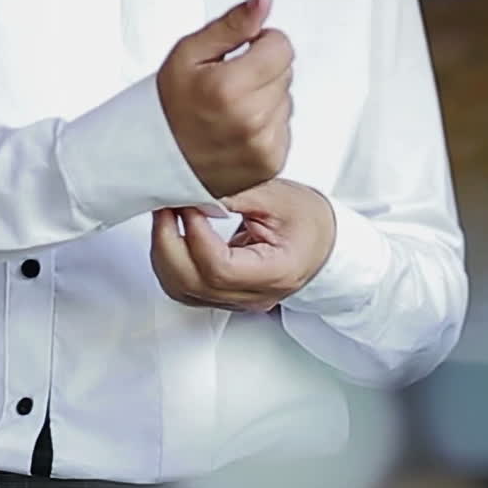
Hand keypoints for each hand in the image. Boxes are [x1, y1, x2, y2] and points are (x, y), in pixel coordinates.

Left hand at [150, 179, 335, 312]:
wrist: (324, 240)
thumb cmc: (308, 219)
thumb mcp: (277, 196)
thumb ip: (234, 193)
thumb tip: (193, 187)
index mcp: (275, 274)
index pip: (219, 268)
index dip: (195, 234)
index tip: (189, 204)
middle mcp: (253, 296)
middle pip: (192, 283)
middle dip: (167, 241)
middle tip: (165, 205)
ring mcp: (236, 300)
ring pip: (181, 289)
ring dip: (164, 251)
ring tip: (166, 215)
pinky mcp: (223, 294)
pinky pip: (183, 287)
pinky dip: (169, 260)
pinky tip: (171, 232)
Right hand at [157, 0, 293, 197]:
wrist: (158, 156)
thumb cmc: (171, 104)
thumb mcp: (191, 52)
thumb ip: (234, 23)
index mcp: (229, 87)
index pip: (281, 46)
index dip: (259, 44)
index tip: (237, 57)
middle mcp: (251, 120)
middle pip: (286, 71)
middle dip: (261, 71)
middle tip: (227, 85)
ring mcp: (263, 145)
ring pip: (286, 100)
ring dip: (265, 100)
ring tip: (231, 109)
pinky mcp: (270, 163)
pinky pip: (285, 129)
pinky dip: (266, 126)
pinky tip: (239, 129)